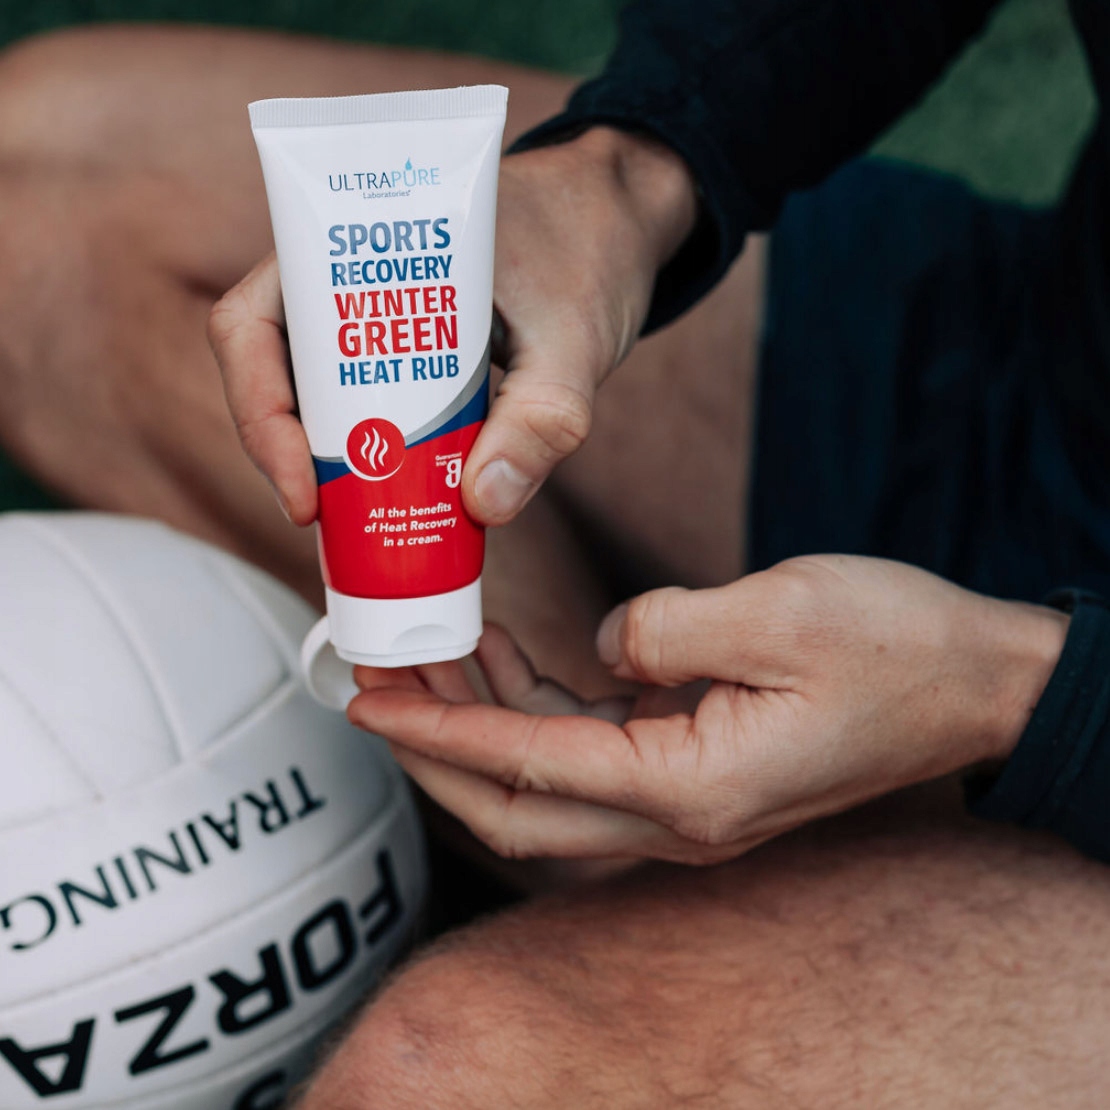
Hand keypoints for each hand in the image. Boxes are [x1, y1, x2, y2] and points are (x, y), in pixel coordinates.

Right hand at [208, 126, 697, 526]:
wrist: (616, 220)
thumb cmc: (590, 249)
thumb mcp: (576, 339)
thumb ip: (542, 420)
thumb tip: (482, 505)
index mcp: (352, 249)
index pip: (252, 326)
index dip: (257, 415)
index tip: (305, 492)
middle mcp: (346, 285)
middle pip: (273, 375)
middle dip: (293, 457)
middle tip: (333, 525)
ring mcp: (377, 322)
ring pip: (321, 400)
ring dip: (334, 465)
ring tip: (364, 525)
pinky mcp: (411, 357)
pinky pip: (372, 411)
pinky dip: (379, 460)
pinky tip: (404, 501)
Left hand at [348, 556, 1068, 863]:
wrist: (974, 681)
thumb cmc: (894, 645)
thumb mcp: (778, 613)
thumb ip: (663, 631)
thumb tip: (601, 647)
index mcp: (691, 787)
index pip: (526, 768)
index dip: (438, 735)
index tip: (367, 704)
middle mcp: (679, 815)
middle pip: (518, 806)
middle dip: (436, 749)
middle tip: (373, 684)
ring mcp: (685, 798)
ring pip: (545, 780)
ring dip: (477, 724)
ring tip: (424, 653)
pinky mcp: (693, 766)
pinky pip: (586, 749)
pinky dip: (532, 707)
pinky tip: (503, 652)